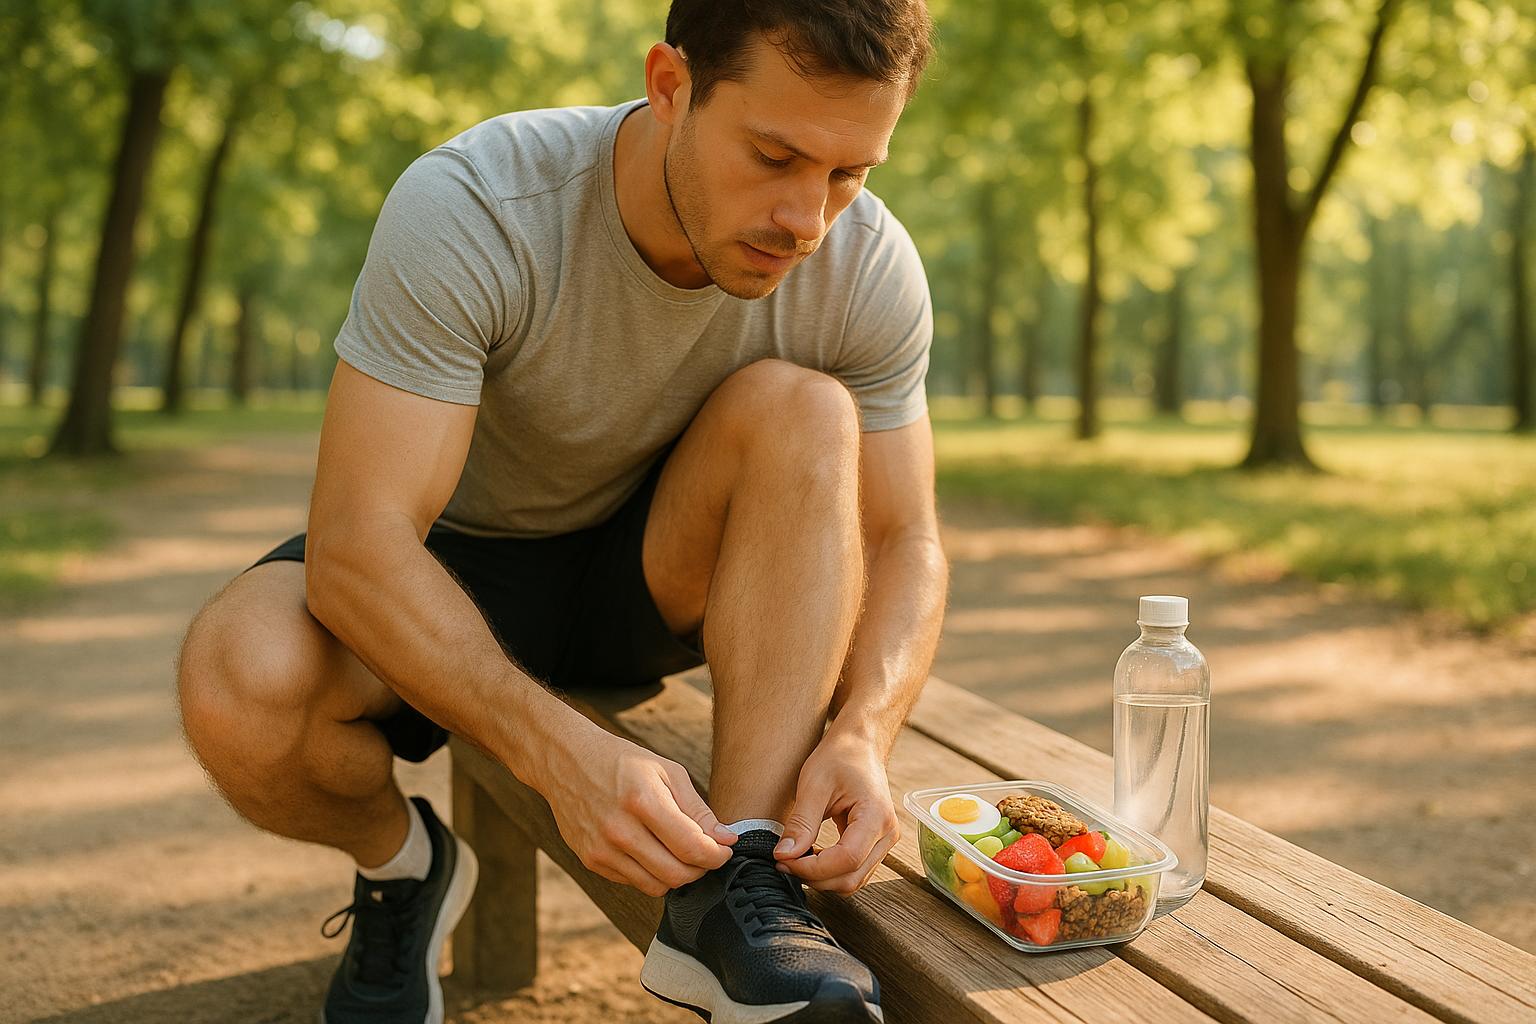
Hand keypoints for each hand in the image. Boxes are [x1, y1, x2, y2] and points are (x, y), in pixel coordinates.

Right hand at [538, 726, 736, 896]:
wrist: (567, 762)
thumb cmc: (622, 762)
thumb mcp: (667, 772)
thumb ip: (698, 810)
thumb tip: (727, 840)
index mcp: (643, 801)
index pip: (692, 848)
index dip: (717, 855)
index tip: (724, 850)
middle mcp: (619, 830)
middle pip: (677, 874)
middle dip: (700, 869)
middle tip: (706, 854)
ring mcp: (602, 849)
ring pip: (656, 886)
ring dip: (677, 875)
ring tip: (680, 852)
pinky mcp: (590, 860)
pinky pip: (634, 882)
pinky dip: (651, 873)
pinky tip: (651, 849)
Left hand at [772, 731, 899, 893]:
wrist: (859, 745)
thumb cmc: (840, 757)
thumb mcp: (814, 785)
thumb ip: (801, 824)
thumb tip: (784, 856)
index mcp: (876, 816)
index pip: (847, 860)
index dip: (813, 868)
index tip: (784, 861)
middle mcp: (887, 834)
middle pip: (851, 877)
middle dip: (815, 877)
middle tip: (784, 863)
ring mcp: (885, 841)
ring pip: (853, 880)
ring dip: (822, 878)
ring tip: (795, 860)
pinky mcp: (876, 844)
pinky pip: (854, 870)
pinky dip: (831, 872)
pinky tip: (810, 857)